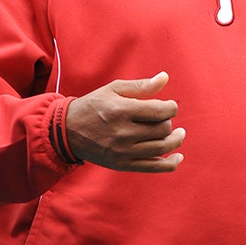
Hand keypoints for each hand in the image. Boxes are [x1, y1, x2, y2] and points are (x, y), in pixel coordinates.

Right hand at [66, 72, 184, 172]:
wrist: (67, 131)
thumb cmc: (93, 105)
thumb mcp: (113, 89)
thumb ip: (141, 85)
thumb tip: (165, 77)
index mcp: (122, 110)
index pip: (160, 111)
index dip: (171, 107)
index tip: (169, 106)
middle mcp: (123, 132)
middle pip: (163, 129)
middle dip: (168, 122)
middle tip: (163, 118)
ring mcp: (123, 151)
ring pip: (162, 147)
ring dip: (175, 140)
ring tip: (178, 133)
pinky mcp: (123, 164)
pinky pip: (154, 167)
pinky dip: (170, 163)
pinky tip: (178, 156)